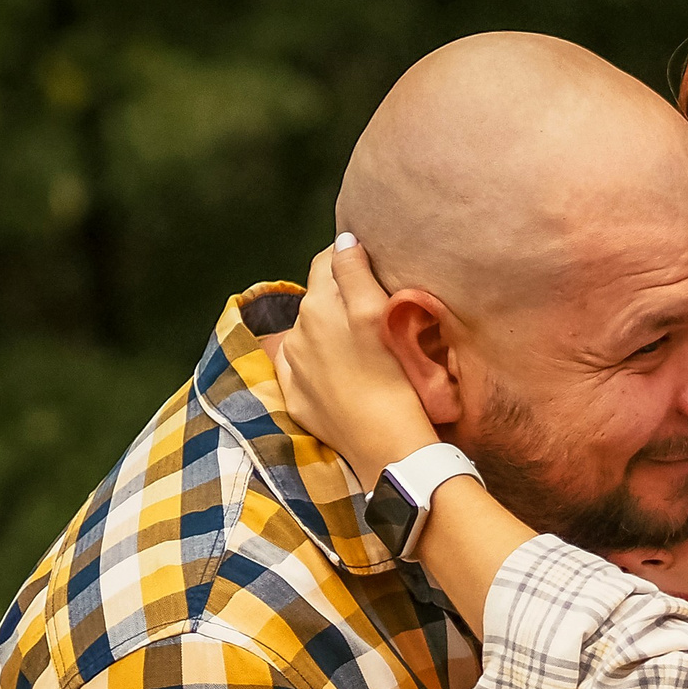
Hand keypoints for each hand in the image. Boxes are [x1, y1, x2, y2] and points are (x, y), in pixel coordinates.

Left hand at [274, 235, 440, 482]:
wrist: (389, 448)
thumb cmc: (394, 378)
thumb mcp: (377, 314)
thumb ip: (354, 271)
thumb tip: (343, 239)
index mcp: (316, 306)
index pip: (327, 261)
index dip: (350, 259)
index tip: (373, 269)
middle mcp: (295, 334)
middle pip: (318, 298)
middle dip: (340, 298)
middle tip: (375, 313)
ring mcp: (293, 369)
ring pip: (311, 333)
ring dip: (331, 332)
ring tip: (364, 349)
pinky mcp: (298, 399)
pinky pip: (305, 369)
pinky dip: (321, 366)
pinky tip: (347, 377)